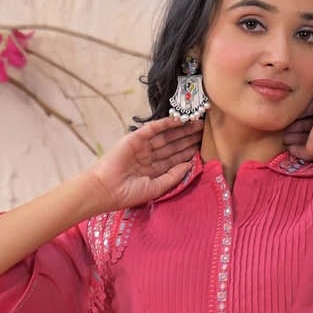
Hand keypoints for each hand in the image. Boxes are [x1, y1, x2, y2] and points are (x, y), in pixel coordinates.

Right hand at [88, 115, 204, 209]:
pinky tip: (180, 119)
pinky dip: (166, 123)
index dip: (189, 151)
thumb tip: (190, 165)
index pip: (175, 158)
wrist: (108, 188)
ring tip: (197, 123)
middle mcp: (150, 156)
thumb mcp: (157, 187)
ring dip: (182, 129)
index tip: (204, 145)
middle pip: (173, 144)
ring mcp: (143, 146)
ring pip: (166, 136)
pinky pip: (154, 128)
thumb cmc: (129, 193)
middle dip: (189, 137)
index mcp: (154, 169)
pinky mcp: (136, 137)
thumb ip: (174, 176)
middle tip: (204, 129)